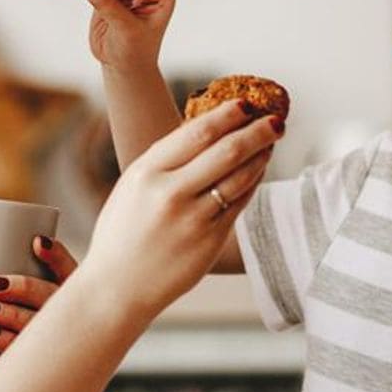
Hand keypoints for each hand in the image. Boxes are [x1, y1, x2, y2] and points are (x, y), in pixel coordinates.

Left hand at [0, 237, 77, 369]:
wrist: (23, 371)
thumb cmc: (17, 325)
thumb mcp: (19, 300)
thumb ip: (8, 282)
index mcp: (66, 293)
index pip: (67, 269)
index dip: (55, 255)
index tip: (36, 243)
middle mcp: (66, 314)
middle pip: (49, 296)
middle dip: (23, 288)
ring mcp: (52, 340)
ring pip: (36, 323)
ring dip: (10, 314)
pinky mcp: (35, 360)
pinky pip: (22, 350)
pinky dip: (4, 339)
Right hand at [78, 100, 284, 320]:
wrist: (116, 287)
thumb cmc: (122, 235)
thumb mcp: (131, 188)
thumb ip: (164, 162)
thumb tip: (204, 131)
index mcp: (146, 173)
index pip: (196, 132)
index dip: (226, 115)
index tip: (243, 104)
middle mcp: (170, 193)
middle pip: (226, 150)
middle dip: (256, 130)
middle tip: (274, 118)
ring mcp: (192, 219)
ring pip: (239, 177)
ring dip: (261, 154)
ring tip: (271, 141)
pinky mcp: (209, 242)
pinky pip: (239, 203)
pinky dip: (253, 182)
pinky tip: (259, 170)